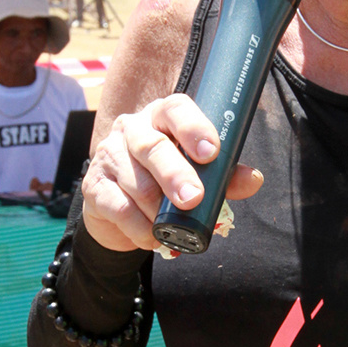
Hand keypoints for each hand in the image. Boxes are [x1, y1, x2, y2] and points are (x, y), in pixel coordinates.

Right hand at [82, 93, 263, 252]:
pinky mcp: (94, 186)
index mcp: (161, 117)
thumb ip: (223, 176)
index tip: (211, 152)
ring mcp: (109, 156)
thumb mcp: (197, 175)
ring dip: (159, 211)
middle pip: (152, 146)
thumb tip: (252, 180)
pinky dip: (141, 228)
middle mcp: (132, 129)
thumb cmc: (164, 182)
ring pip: (136, 182)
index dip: (194, 127)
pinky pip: (119, 208)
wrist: (118, 209)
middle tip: (193, 199)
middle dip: (175, 174)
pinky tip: (153, 237)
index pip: (176, 109)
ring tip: (174, 228)